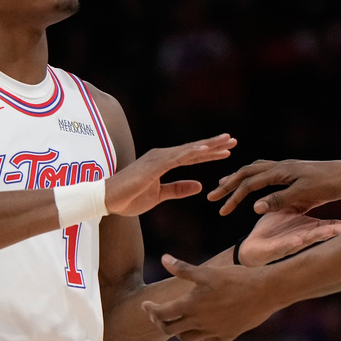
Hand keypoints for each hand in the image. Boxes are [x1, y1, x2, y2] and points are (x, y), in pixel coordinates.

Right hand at [105, 134, 236, 215]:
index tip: (227, 150)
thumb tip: (199, 186)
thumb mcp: (159, 195)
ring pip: (188, 150)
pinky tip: (205, 151)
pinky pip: (176, 158)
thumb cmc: (129, 197)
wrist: (107, 200)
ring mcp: (158, 159)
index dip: (210, 154)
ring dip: (208, 146)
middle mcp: (162, 157)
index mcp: (164, 162)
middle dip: (214, 145)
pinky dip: (192, 153)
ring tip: (226, 141)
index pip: (192, 157)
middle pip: (193, 149)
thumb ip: (178, 189)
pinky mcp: (153, 166)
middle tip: (233, 140)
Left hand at [142, 255, 274, 340]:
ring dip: (179, 331)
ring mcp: (213, 332)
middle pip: (170, 330)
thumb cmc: (236, 278)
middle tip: (158, 313)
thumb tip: (163, 258)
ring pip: (187, 339)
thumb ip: (183, 268)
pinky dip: (200, 336)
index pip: (162, 314)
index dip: (151, 309)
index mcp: (192, 306)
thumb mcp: (207, 271)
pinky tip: (202, 326)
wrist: (265, 291)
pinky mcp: (226, 336)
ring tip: (179, 319)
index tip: (146, 304)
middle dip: (160, 322)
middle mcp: (199, 322)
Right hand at [208, 159, 340, 215]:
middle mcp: (281, 166)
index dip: (233, 196)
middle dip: (229, 184)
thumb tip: (253, 205)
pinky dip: (254, 177)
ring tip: (225, 186)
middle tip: (212, 196)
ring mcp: (288, 167)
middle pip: (247, 172)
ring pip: (255, 169)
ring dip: (239, 178)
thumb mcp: (304, 196)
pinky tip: (254, 185)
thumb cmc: (330, 186)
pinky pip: (266, 171)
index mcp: (281, 171)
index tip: (221, 209)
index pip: (249, 183)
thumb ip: (279, 200)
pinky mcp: (294, 171)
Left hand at [238, 210, 340, 266]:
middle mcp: (302, 237)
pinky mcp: (277, 249)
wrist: (253, 249)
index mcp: (306, 227)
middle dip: (337, 231)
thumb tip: (312, 192)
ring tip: (331, 233)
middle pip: (322, 234)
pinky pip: (286, 245)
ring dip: (318, 237)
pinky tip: (299, 240)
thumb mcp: (288, 211)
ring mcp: (291, 244)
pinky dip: (293, 243)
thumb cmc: (272, 229)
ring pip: (307, 240)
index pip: (327, 225)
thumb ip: (301, 203)